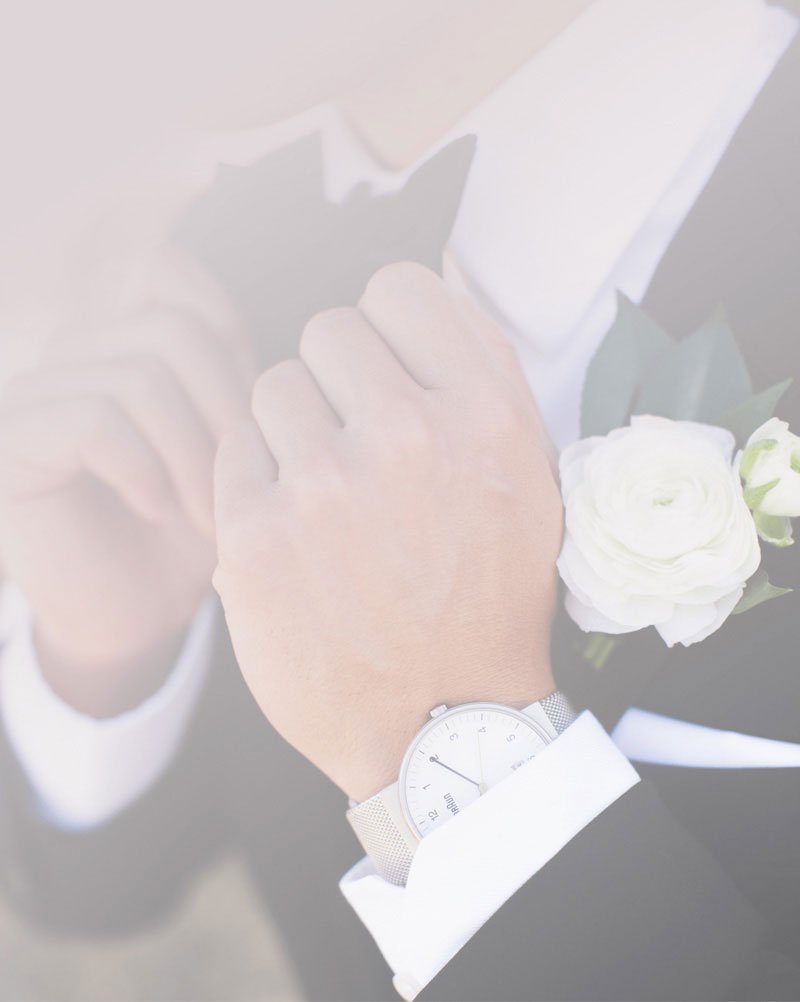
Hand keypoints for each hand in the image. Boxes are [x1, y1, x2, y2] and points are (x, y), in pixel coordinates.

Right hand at [0, 251, 251, 713]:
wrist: (132, 617)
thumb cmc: (188, 533)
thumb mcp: (227, 441)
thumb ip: (231, 370)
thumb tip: (259, 327)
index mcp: (122, 337)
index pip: (178, 278)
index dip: (233, 349)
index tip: (248, 427)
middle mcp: (71, 352)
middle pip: (176, 330)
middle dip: (228, 413)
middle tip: (246, 483)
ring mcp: (34, 392)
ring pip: (141, 377)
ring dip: (192, 456)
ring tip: (207, 514)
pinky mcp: (12, 441)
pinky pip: (95, 420)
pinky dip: (143, 469)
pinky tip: (155, 508)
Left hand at [214, 262, 561, 800]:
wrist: (443, 722)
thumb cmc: (487, 598)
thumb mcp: (527, 481)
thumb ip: (480, 379)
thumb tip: (424, 295)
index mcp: (485, 414)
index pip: (398, 287)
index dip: (388, 326)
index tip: (387, 368)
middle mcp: (407, 437)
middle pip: (327, 330)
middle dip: (338, 380)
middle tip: (355, 442)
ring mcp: (325, 487)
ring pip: (273, 386)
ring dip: (293, 429)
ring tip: (325, 493)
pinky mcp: (256, 537)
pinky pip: (231, 448)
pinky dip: (255, 478)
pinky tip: (290, 526)